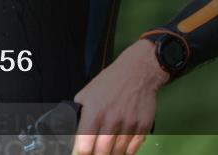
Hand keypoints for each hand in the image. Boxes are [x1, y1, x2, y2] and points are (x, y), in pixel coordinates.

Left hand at [71, 39, 167, 154]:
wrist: (137, 72)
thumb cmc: (110, 82)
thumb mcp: (87, 93)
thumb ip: (80, 114)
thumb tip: (74, 132)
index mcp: (94, 112)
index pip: (85, 145)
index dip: (81, 153)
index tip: (81, 152)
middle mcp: (112, 120)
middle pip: (102, 153)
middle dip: (96, 154)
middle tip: (95, 151)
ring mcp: (129, 125)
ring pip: (118, 152)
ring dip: (112, 152)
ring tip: (108, 147)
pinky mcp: (143, 127)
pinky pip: (133, 149)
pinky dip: (126, 150)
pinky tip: (121, 144)